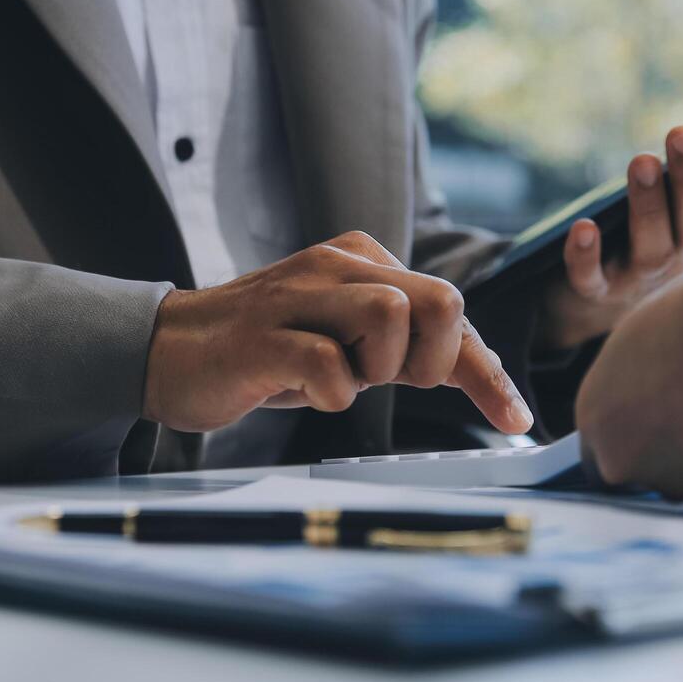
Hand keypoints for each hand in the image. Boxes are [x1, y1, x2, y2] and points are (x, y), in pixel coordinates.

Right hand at [143, 231, 532, 435]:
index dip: (487, 370)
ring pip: (391, 317)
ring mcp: (297, 297)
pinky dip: (332, 395)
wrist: (167, 351)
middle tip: (398, 385)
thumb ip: (405, 348)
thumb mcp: (347, 346)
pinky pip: (328, 363)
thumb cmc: (267, 354)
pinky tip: (306, 394)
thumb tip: (477, 368)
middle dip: (438, 358)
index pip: (448, 310)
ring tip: (343, 380)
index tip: (516, 419)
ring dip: (381, 371)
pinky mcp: (263, 336)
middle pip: (438, 299)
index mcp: (363, 262)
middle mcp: (336, 267)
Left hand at [538, 106, 682, 349]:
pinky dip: (586, 255)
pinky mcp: (597, 292)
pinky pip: (592, 278)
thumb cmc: (637, 229)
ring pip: (652, 246)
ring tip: (641, 161)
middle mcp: (682, 253)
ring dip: (649, 204)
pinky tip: (583, 227)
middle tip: (682, 132)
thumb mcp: (670, 199)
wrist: (592, 303)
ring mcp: (641, 276)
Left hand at [574, 269, 682, 501]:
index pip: (604, 451)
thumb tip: (645, 395)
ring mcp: (675, 482)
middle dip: (675, 450)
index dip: (636, 436)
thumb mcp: (635, 343)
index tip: (661, 422)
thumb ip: (631, 386)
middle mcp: (625, 462)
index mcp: (595, 420)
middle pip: (650, 472)